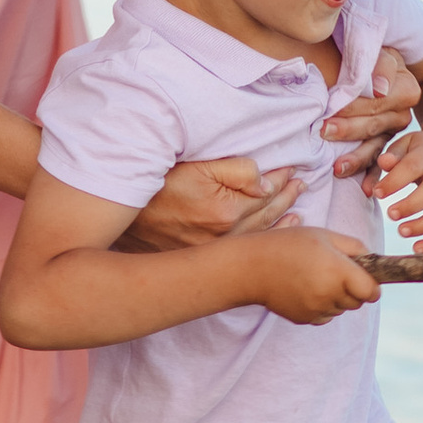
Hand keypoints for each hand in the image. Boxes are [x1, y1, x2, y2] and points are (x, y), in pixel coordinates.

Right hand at [117, 151, 303, 254]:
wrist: (121, 213)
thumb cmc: (156, 184)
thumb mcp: (197, 166)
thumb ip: (235, 170)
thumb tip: (265, 182)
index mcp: (226, 212)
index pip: (266, 194)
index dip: (281, 179)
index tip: (293, 168)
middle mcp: (224, 237)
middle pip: (267, 214)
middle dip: (286, 196)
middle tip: (301, 183)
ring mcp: (214, 251)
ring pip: (259, 234)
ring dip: (281, 217)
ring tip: (297, 203)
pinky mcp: (202, 256)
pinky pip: (242, 247)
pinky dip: (265, 237)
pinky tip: (278, 230)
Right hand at [248, 227, 381, 325]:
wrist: (252, 267)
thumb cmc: (288, 245)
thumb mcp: (324, 235)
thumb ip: (354, 247)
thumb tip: (373, 260)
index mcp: (338, 271)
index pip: (372, 292)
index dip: (373, 286)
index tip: (366, 279)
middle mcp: (329, 294)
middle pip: (358, 302)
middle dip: (353, 289)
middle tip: (335, 272)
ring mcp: (316, 309)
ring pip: (341, 309)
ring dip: (337, 297)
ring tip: (315, 277)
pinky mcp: (304, 319)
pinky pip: (325, 316)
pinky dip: (322, 306)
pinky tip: (306, 289)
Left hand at [322, 44, 421, 184]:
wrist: (376, 69)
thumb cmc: (372, 58)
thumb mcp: (381, 52)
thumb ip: (381, 64)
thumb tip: (380, 88)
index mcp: (405, 90)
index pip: (377, 101)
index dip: (353, 104)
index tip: (331, 105)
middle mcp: (402, 115)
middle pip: (374, 125)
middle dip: (348, 129)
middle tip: (323, 130)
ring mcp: (393, 135)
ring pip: (375, 149)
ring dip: (357, 158)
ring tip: (338, 167)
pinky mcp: (385, 149)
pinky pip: (380, 165)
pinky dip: (372, 177)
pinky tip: (366, 190)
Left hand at [369, 129, 422, 252]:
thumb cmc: (417, 152)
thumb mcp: (404, 145)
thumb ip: (392, 155)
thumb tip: (384, 162)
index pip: (413, 167)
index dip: (395, 181)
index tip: (377, 193)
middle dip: (411, 205)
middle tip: (390, 215)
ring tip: (401, 232)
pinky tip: (416, 248)